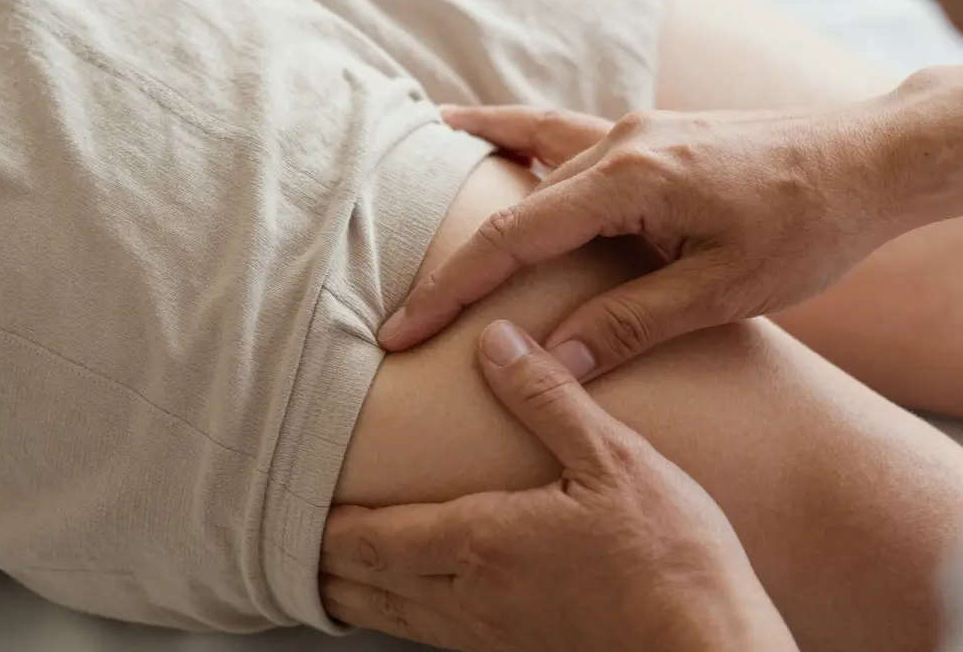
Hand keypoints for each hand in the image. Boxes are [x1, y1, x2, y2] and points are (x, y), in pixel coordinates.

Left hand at [320, 320, 795, 651]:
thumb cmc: (670, 560)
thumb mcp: (614, 460)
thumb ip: (548, 398)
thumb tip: (495, 341)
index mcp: (481, 541)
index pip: (371, 537)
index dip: (325, 523)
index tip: (295, 501)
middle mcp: (471, 599)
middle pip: (367, 586)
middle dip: (324, 563)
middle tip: (293, 537)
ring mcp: (493, 636)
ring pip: (394, 619)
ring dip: (354, 595)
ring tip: (330, 575)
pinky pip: (434, 639)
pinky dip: (399, 618)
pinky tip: (413, 607)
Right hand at [378, 104, 905, 378]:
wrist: (870, 162)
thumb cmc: (809, 227)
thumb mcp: (724, 290)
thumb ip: (631, 322)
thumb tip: (549, 360)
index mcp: (633, 179)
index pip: (515, 239)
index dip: (452, 289)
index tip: (401, 330)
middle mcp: (622, 142)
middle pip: (512, 204)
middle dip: (452, 258)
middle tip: (399, 307)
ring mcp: (634, 130)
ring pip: (530, 155)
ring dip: (473, 177)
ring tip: (412, 183)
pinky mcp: (651, 134)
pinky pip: (563, 135)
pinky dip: (516, 140)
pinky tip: (488, 138)